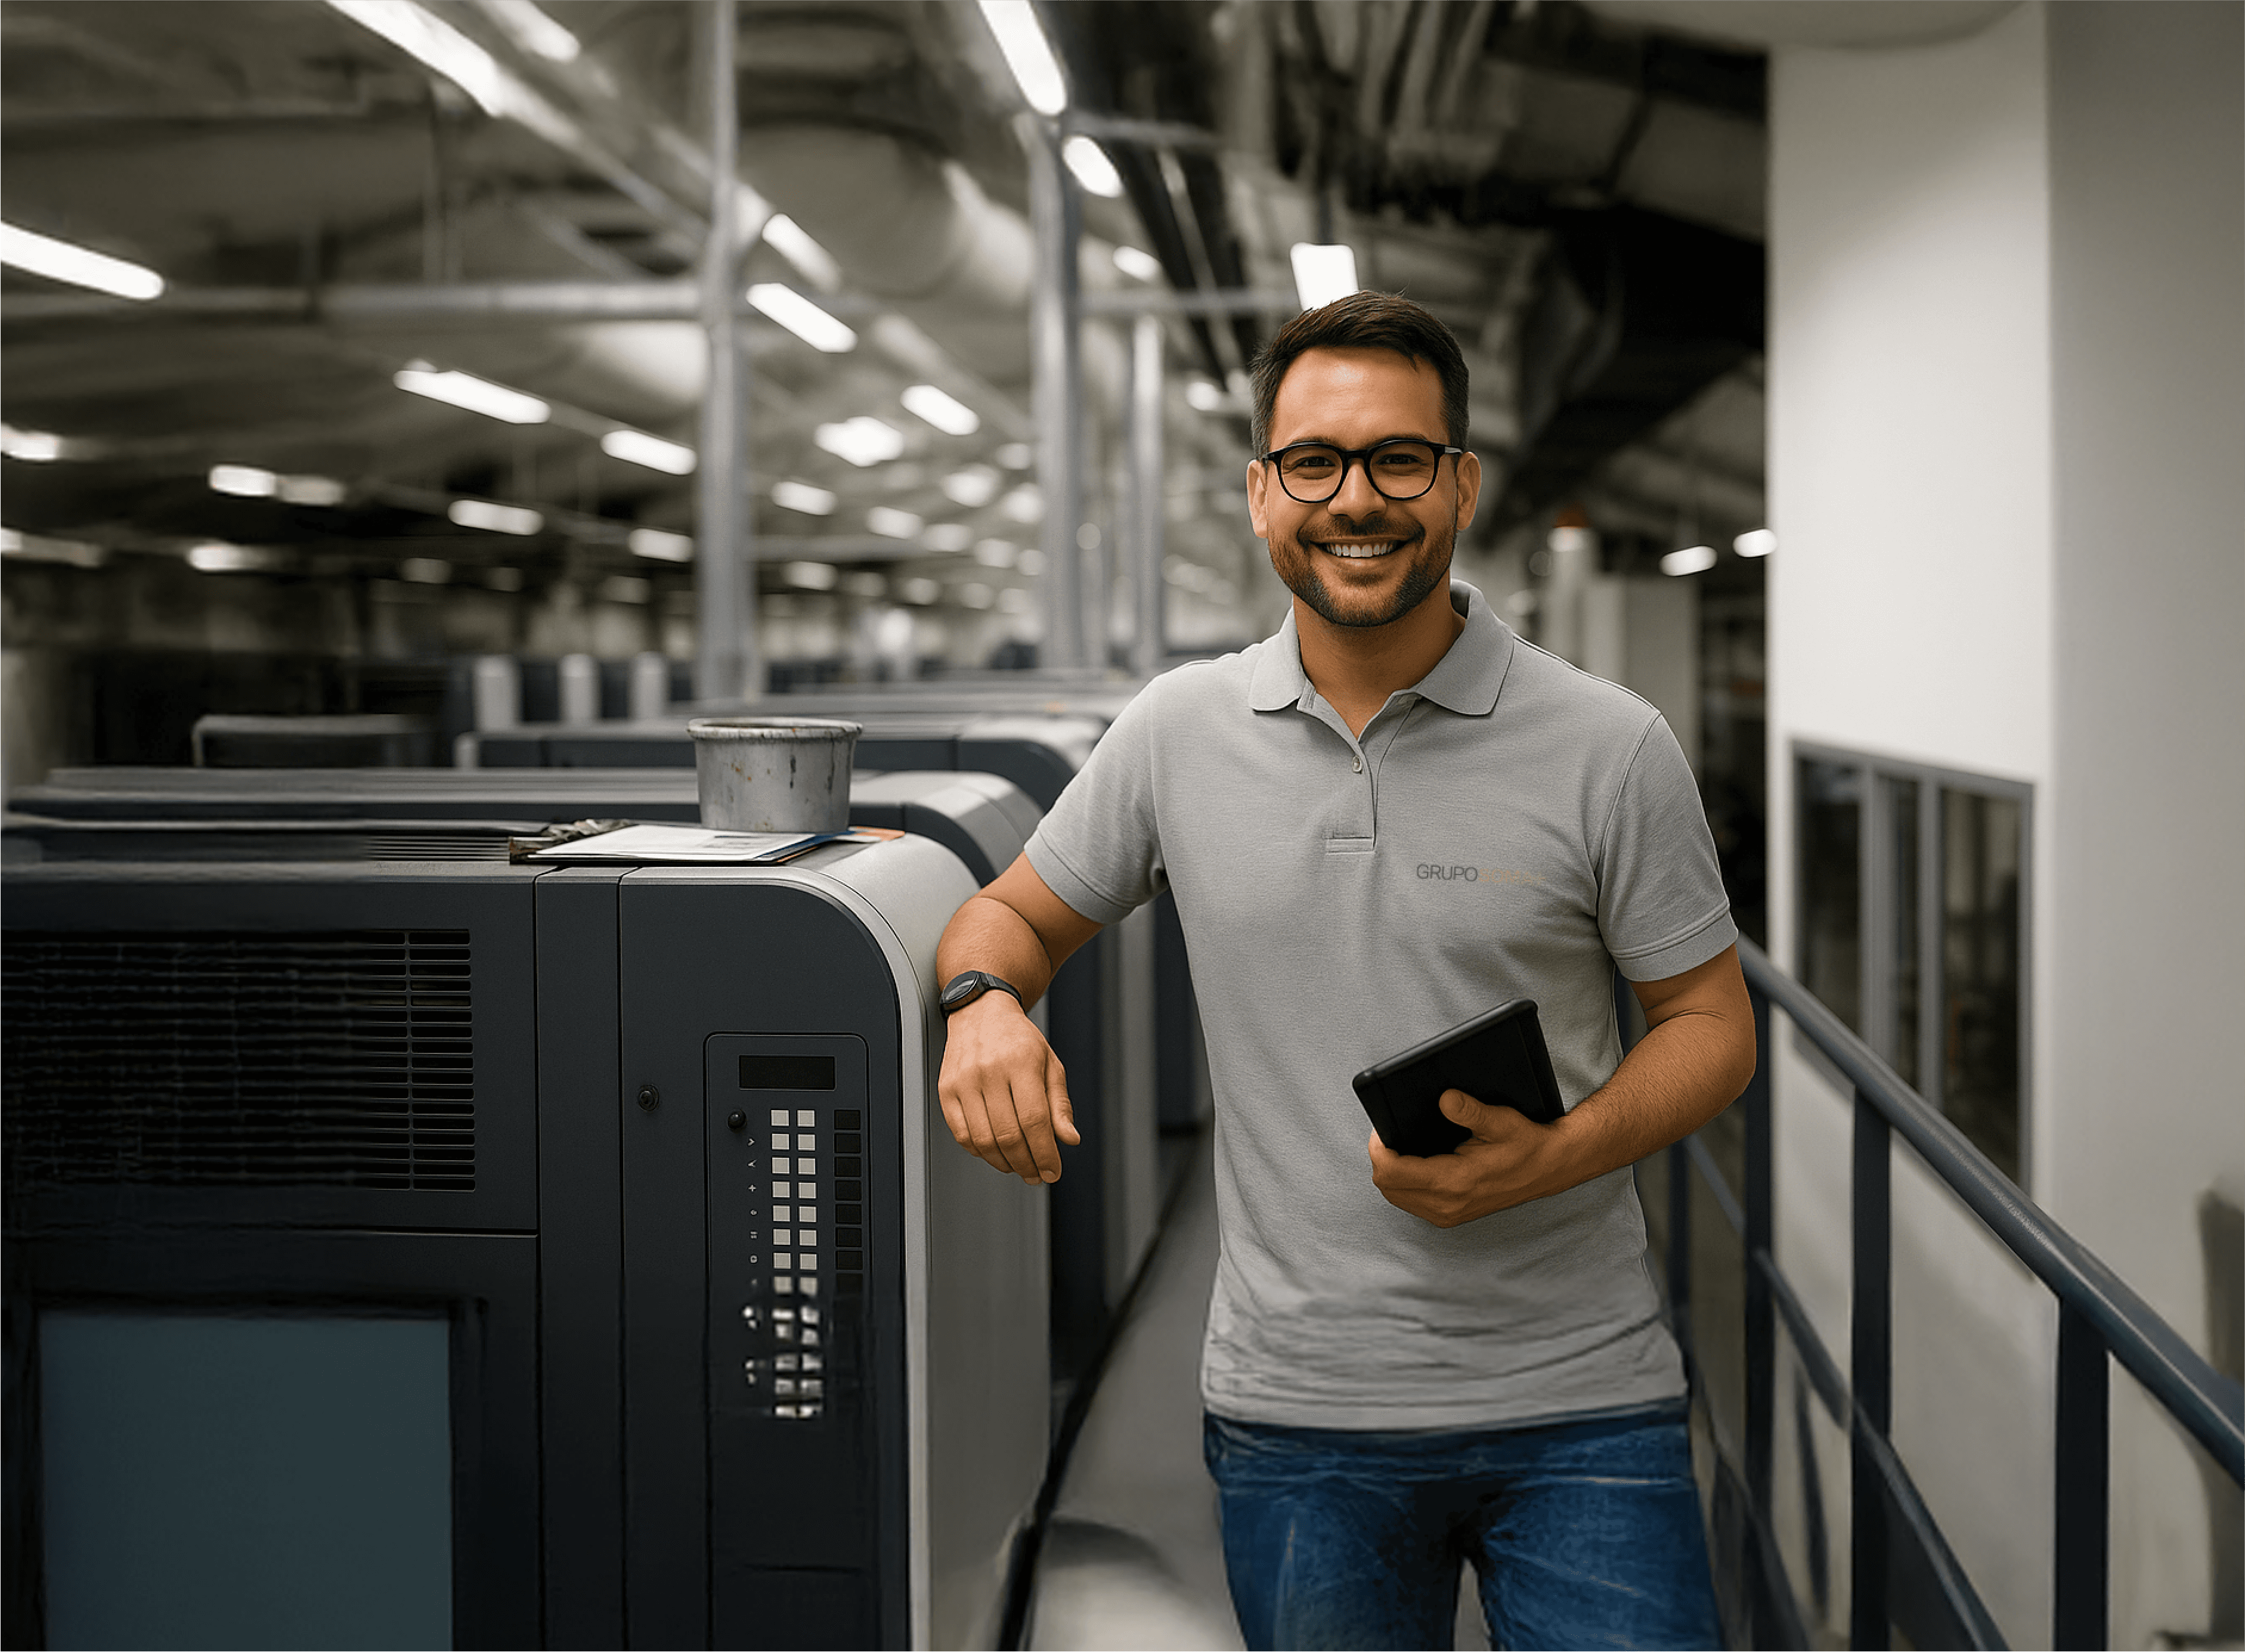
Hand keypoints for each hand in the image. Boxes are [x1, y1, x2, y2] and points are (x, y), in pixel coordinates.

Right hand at [937, 993, 1079, 1183]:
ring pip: (984, 1140)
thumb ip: (1059, 1104)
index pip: (1034, 1120)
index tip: (1053, 1171)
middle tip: (1037, 1175)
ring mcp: (964, 1081)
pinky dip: (980, 1152)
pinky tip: (996, 1153)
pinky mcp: (946, 1090)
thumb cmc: (1019, 1040)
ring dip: (1004, 1163)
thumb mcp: (1050, 1064)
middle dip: (1027, 1164)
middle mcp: (989, 1071)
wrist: (981, 1013)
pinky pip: (962, 1134)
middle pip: (1009, 1135)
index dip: (1045, 1153)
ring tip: (1019, 1167)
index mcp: (1020, 1062)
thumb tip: (1069, 1139)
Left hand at [1368, 1089, 1570, 1226]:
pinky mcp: (1451, 1216)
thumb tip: (1444, 1098)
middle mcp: (1447, 1205)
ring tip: (1399, 1146)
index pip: (1392, 1172)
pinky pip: (1412, 1203)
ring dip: (1391, 1173)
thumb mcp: (1500, 1121)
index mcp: (1454, 1182)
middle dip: (1381, 1159)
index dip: (1378, 1149)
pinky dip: (1404, 1184)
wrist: (1548, 1169)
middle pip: (1387, 1187)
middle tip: (1388, 1134)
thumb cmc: (1525, 1144)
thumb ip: (1470, 1110)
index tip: (1381, 1129)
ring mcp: (1448, 1214)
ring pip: (1396, 1197)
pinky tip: (1414, 1164)